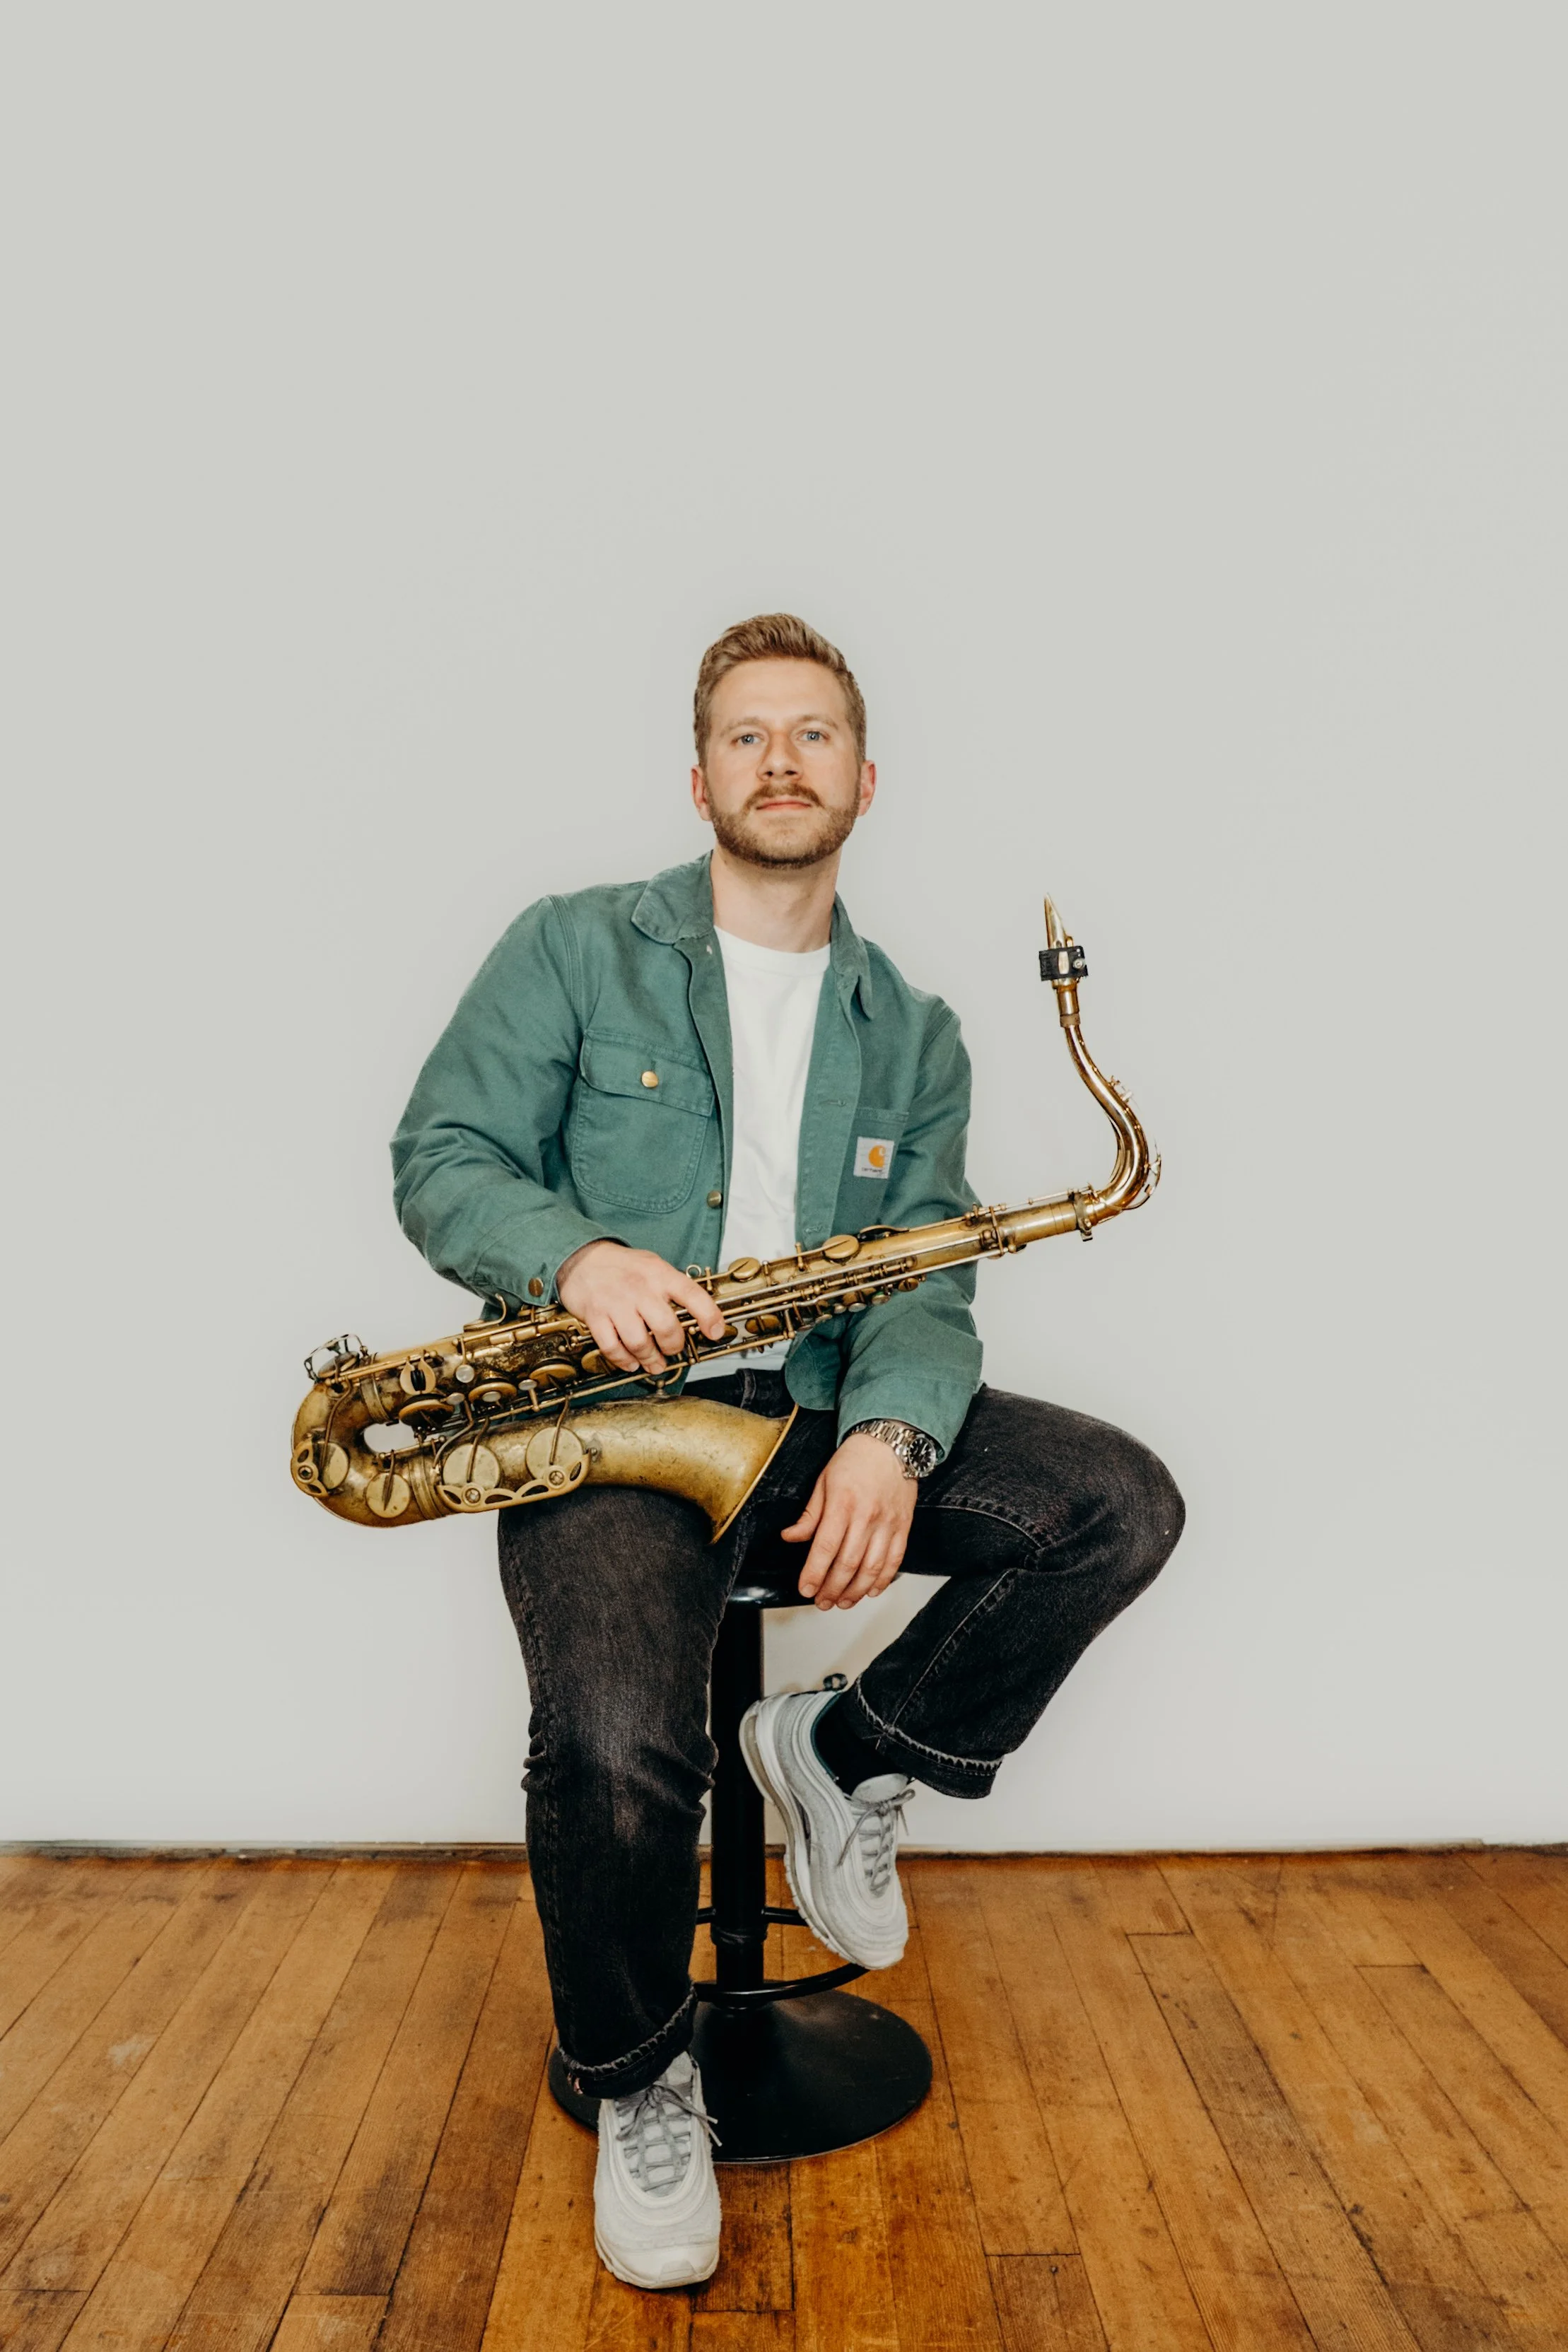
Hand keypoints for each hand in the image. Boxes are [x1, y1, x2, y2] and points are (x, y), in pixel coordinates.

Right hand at [556, 1241, 728, 1376]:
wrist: (582, 1258)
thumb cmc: (622, 1266)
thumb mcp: (653, 1266)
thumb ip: (673, 1288)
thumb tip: (699, 1315)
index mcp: (659, 1274)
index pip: (692, 1295)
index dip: (709, 1316)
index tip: (716, 1332)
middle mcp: (640, 1288)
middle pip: (666, 1328)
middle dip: (673, 1347)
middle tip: (672, 1350)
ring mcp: (616, 1303)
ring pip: (639, 1342)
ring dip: (649, 1358)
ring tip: (654, 1363)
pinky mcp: (596, 1316)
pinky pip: (612, 1347)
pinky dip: (623, 1360)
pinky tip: (630, 1362)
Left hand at [781, 1432, 916, 1609]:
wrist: (892, 1443)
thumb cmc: (855, 1459)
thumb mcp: (823, 1481)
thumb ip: (809, 1515)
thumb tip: (790, 1537)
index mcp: (842, 1504)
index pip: (825, 1547)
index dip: (814, 1573)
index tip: (805, 1589)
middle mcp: (866, 1516)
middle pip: (848, 1563)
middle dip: (832, 1589)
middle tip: (821, 1602)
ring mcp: (888, 1524)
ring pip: (872, 1568)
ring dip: (856, 1591)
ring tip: (843, 1602)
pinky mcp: (904, 1527)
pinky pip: (894, 1561)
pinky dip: (883, 1580)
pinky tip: (870, 1591)